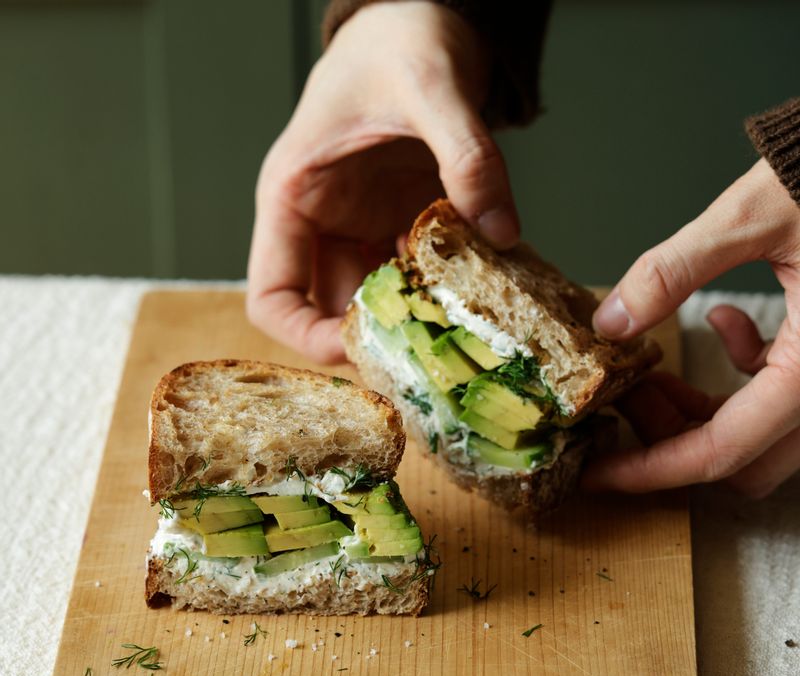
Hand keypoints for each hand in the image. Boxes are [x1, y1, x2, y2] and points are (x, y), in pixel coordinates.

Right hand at [246, 2, 518, 363]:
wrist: (420, 18)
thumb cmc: (397, 40)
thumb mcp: (430, 84)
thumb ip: (465, 154)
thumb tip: (498, 232)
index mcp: (293, 199)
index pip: (271, 297)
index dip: (305, 336)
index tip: (359, 348)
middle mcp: (321, 225)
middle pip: (331, 313)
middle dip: (377, 339)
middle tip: (430, 352)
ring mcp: (362, 230)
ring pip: (378, 305)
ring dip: (418, 322)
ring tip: (463, 329)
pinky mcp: (399, 227)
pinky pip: (417, 280)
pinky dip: (444, 294)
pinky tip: (481, 292)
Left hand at [584, 158, 799, 496]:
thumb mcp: (760, 212)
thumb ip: (676, 269)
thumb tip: (613, 321)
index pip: (721, 452)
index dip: (651, 470)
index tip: (600, 474)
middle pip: (740, 456)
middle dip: (671, 437)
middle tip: (623, 399)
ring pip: (760, 429)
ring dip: (699, 409)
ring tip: (651, 370)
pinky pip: (786, 388)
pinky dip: (743, 369)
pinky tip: (720, 319)